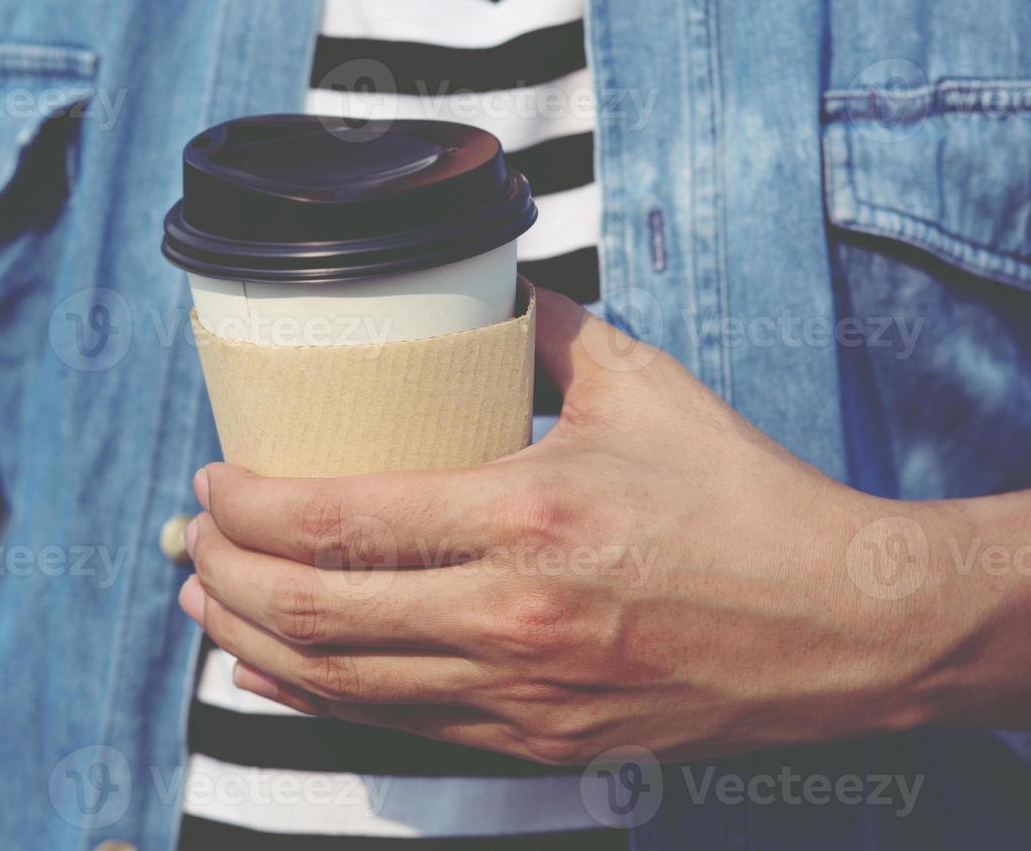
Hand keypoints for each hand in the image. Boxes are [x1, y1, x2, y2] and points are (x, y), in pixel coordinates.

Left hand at [178, 290, 937, 764]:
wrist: (842, 628)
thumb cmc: (746, 499)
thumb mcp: (643, 386)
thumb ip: (545, 330)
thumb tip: (482, 291)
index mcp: (526, 515)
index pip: (337, 518)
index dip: (247, 503)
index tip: (214, 474)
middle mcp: (508, 615)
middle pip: (313, 611)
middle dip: (222, 572)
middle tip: (188, 536)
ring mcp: (519, 692)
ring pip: (338, 682)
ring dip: (251, 639)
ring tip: (206, 598)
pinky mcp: (538, 738)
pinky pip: (396, 726)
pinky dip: (317, 695)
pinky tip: (277, 668)